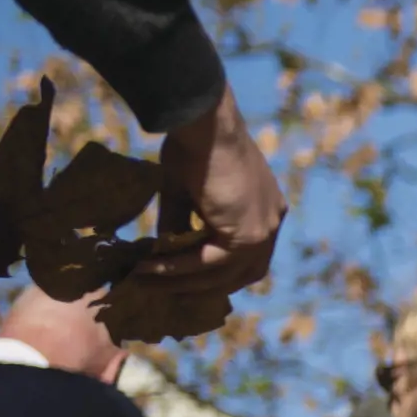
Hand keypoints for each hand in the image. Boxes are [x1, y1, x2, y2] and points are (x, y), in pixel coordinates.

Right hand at [137, 84, 284, 298]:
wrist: (205, 125)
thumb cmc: (195, 146)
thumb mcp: (188, 192)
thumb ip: (184, 223)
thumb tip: (164, 250)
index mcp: (267, 209)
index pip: (249, 254)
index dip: (221, 272)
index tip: (189, 281)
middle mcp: (272, 222)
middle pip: (241, 272)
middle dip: (204, 287)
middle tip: (167, 292)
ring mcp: (264, 231)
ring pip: (221, 272)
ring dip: (180, 280)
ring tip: (145, 281)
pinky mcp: (247, 235)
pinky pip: (208, 262)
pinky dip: (177, 268)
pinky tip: (148, 269)